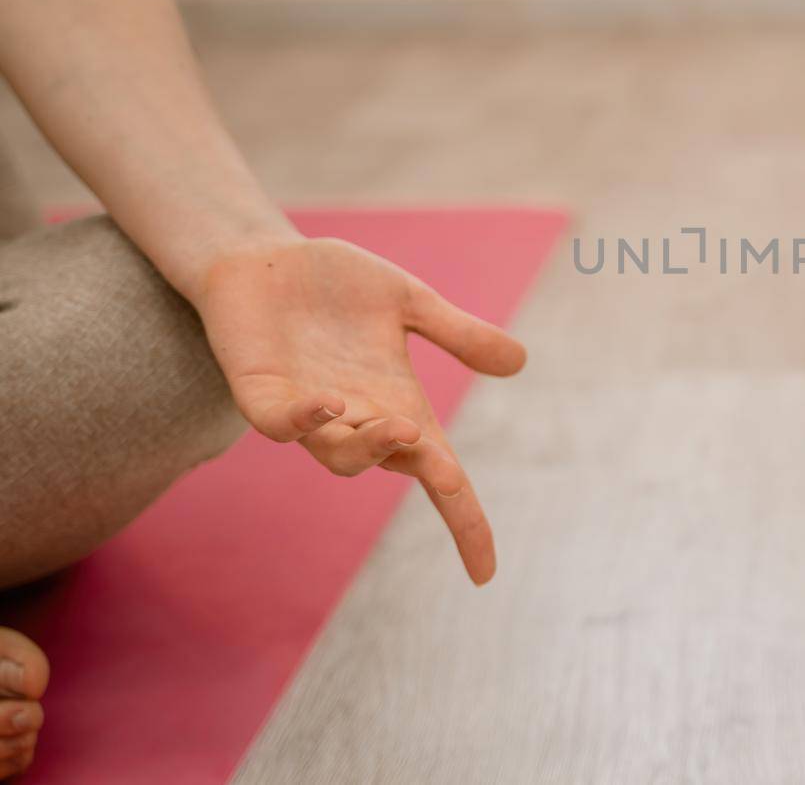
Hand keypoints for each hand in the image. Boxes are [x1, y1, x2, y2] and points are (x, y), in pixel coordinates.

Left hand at [193, 236, 525, 584]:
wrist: (261, 255)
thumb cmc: (334, 284)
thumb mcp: (410, 302)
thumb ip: (458, 334)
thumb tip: (520, 362)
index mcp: (397, 404)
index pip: (440, 474)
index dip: (463, 524)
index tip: (485, 573)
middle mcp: (355, 416)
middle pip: (394, 464)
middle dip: (418, 466)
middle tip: (440, 461)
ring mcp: (306, 409)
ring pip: (340, 456)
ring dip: (371, 447)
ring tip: (399, 425)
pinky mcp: (260, 391)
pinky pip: (278, 424)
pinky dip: (304, 421)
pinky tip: (329, 403)